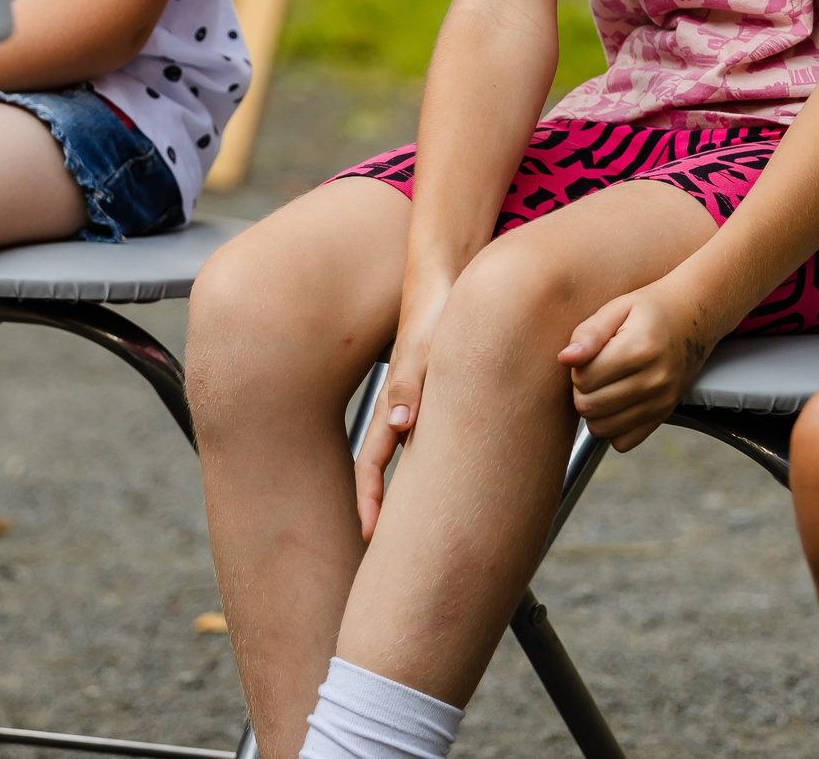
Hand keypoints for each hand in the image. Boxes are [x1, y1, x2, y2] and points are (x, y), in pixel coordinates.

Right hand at [355, 275, 452, 540]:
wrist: (448, 270)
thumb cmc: (437, 308)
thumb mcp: (425, 347)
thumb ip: (412, 383)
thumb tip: (399, 426)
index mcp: (397, 403)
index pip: (374, 461)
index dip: (371, 500)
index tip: (369, 537)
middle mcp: (403, 406)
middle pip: (385, 465)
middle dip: (383, 506)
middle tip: (384, 548)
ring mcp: (418, 398)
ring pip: (408, 453)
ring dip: (405, 487)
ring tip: (413, 524)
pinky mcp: (436, 386)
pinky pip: (430, 433)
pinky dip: (427, 459)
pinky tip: (445, 473)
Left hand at [560, 281, 711, 451]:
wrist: (693, 317)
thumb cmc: (649, 310)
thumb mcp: (617, 308)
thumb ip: (588, 333)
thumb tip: (566, 359)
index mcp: (639, 349)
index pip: (584, 379)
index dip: (576, 367)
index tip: (589, 354)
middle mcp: (654, 380)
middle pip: (589, 406)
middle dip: (582, 389)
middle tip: (594, 369)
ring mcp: (661, 402)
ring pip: (602, 427)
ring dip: (594, 409)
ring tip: (605, 384)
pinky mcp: (664, 415)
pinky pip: (623, 441)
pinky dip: (613, 426)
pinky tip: (617, 402)